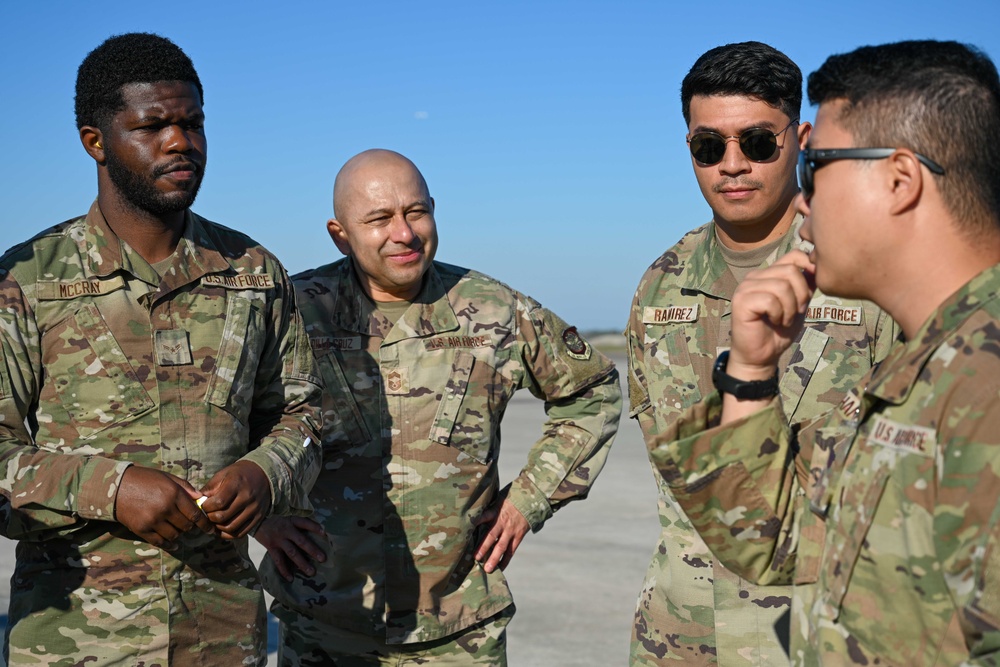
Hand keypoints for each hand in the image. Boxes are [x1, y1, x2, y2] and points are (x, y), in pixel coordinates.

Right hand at [115, 465, 213, 547]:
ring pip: (174, 535)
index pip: (195, 514)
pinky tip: (174, 544)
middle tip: (190, 525)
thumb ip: (185, 488)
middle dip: (190, 527)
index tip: (210, 529)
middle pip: (186, 526)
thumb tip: (201, 498)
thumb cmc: (144, 479)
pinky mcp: (141, 529)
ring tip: (178, 530)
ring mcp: (153, 520)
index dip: (204, 523)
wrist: (115, 486)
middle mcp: (165, 508)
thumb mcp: (167, 477)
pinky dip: (169, 544)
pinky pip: (159, 542)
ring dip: (179, 534)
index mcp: (173, 494)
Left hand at [199, 460, 271, 538]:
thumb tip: (195, 503)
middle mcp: (247, 497)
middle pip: (223, 517)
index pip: (218, 503)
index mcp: (236, 484)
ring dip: (218, 528)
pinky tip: (222, 528)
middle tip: (207, 515)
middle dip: (210, 518)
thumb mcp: (223, 474)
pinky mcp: (258, 517)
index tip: (204, 506)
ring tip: (214, 522)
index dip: (206, 507)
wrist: (264, 474)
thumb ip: (209, 489)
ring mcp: (254, 509)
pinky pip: (241, 533)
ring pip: (231, 527)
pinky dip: (228, 534)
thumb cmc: (238, 474)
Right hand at [254, 516, 326, 580]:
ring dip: (302, 563)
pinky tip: (290, 578)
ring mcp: (279, 540)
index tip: (325, 533)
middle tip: (323, 559)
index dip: (314, 527)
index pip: (305, 523)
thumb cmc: (274, 517)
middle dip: (313, 550)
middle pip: (301, 541)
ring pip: (292, 553)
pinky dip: (284, 570)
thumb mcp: (286, 515)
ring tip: (311, 572)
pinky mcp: (271, 547)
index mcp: (291, 520)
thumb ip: (296, 522)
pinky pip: (279, 560)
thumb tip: (312, 530)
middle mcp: (286, 530)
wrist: (255, 519)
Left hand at [474, 499, 529, 573]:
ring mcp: (511, 531)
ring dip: (494, 558)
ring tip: (488, 569)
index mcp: (495, 511)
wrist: (528, 502)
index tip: (467, 528)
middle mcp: (503, 522)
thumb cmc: (507, 501)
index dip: (476, 521)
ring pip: (502, 546)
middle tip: (476, 557)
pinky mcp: (518, 537)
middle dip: (484, 547)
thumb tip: (470, 515)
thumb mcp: (496, 501)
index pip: (484, 516)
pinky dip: (505, 560)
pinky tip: (499, 568)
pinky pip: (511, 551)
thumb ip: (486, 509)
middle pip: (492, 535)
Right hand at [729, 250, 815, 377]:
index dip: (808, 267)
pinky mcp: (741, 302)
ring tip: (785, 319)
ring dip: (790, 308)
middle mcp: (754, 277)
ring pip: (781, 286)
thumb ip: (806, 285)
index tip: (812, 290)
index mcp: (768, 274)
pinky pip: (770, 300)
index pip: (793, 255)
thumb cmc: (779, 331)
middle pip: (790, 270)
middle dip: (801, 294)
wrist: (761, 355)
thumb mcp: (799, 304)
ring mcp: (746, 288)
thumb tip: (817, 267)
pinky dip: (779, 314)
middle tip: (797, 312)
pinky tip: (775, 321)